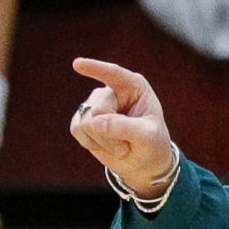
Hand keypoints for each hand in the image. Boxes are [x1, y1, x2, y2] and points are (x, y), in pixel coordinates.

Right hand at [69, 58, 175, 195]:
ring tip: (120, 145)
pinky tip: (104, 146)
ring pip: (86, 120)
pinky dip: (90, 143)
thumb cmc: (152, 144)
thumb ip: (124, 127)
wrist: (144, 163)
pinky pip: (76, 128)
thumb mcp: (148, 137)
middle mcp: (112, 91)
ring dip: (103, 141)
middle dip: (111, 133)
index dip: (95, 68)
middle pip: (98, 108)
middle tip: (127, 144)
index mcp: (133, 86)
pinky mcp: (83, 119)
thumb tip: (94, 122)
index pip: (113, 74)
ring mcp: (96, 103)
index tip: (77, 64)